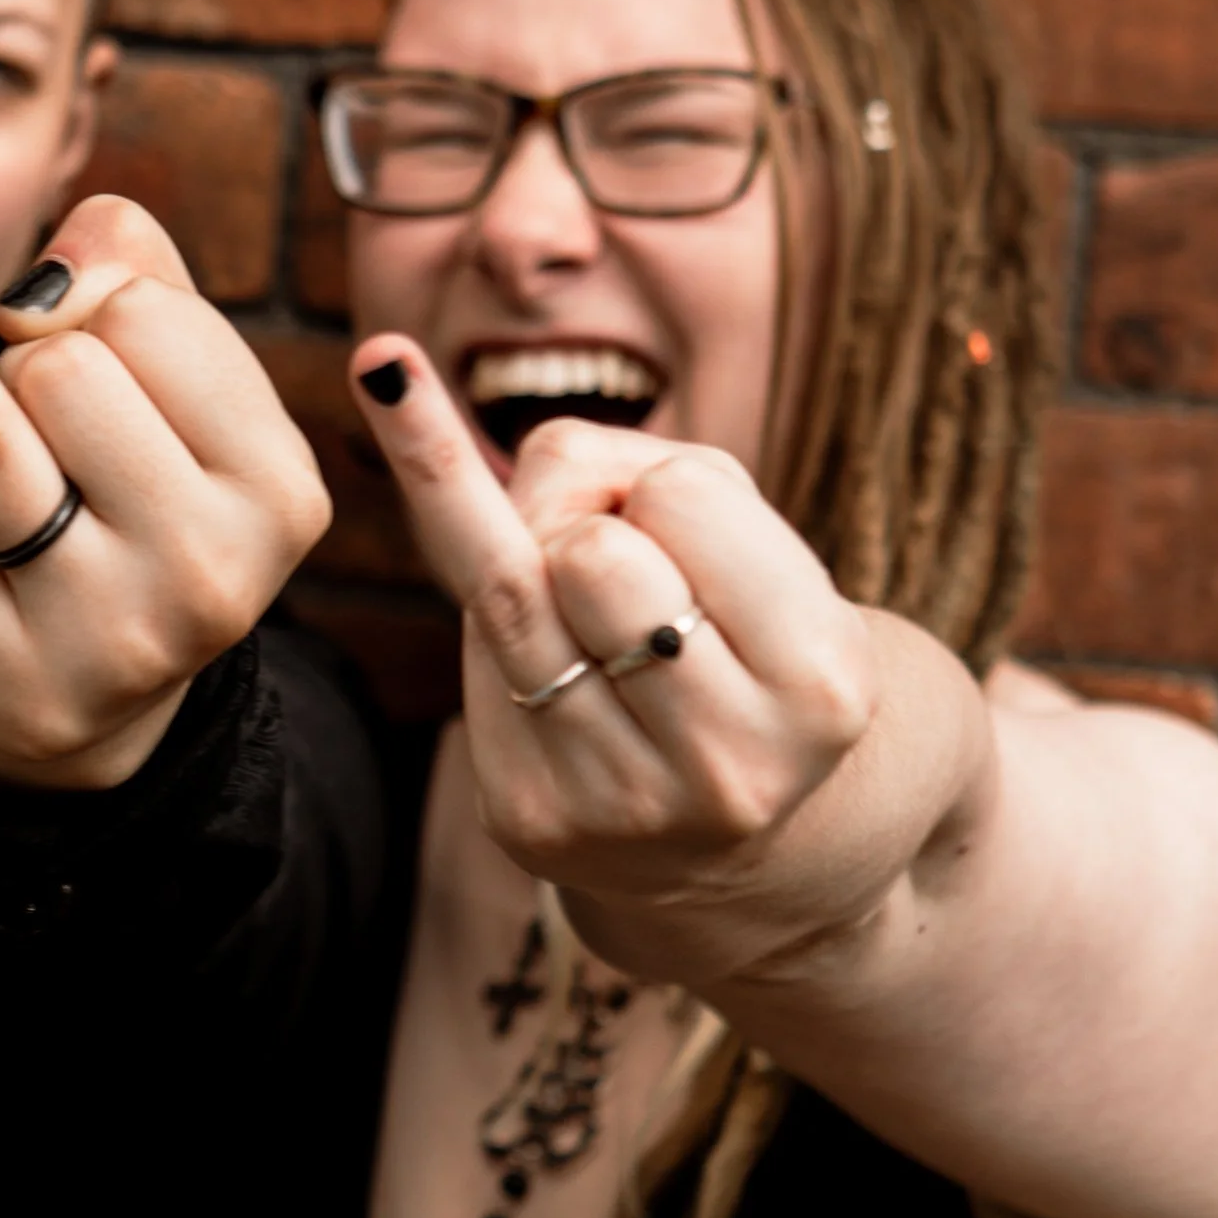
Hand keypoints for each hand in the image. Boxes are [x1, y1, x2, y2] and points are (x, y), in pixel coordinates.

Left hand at [0, 189, 328, 788]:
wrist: (95, 698)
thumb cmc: (132, 493)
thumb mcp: (172, 378)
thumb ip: (131, 264)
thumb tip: (52, 264)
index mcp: (281, 486)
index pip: (141, 305)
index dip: (91, 310)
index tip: (106, 364)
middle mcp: (216, 568)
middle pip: (58, 363)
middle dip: (31, 374)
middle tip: (63, 449)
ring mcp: (115, 636)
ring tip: (20, 479)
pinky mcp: (16, 682)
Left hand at [350, 341, 890, 973]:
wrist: (720, 826)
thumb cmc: (720, 628)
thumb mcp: (733, 529)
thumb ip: (604, 461)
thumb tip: (396, 391)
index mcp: (820, 682)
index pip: (680, 493)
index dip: (665, 488)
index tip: (699, 548)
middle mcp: (731, 765)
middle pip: (587, 549)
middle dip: (591, 530)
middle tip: (635, 593)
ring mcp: (622, 807)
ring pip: (507, 589)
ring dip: (534, 568)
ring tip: (593, 626)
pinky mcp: (527, 822)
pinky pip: (471, 655)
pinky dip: (499, 629)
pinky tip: (551, 669)